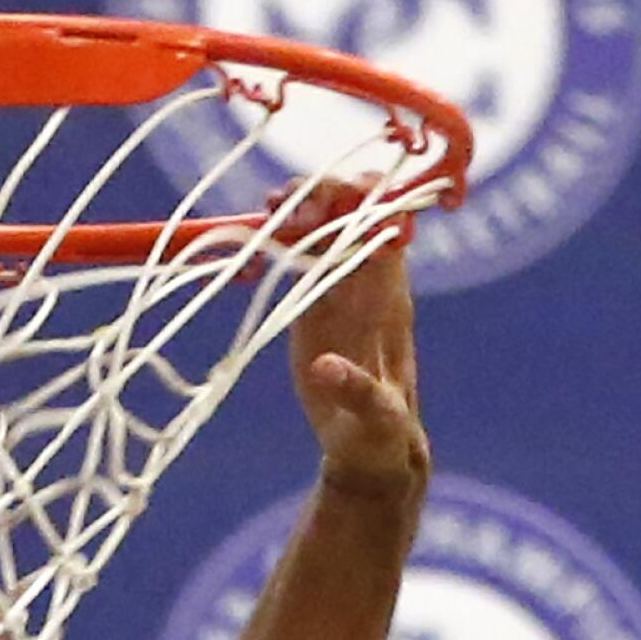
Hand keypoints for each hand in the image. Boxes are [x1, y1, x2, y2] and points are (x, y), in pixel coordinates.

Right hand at [287, 207, 427, 503]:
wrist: (369, 446)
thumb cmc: (382, 434)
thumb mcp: (376, 418)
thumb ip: (355, 392)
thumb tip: (324, 370)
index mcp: (390, 295)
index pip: (388, 222)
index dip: (363, 202)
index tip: (327, 207)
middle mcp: (366, 280)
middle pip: (352, 210)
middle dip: (323, 193)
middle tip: (284, 207)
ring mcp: (337, 287)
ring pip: (321, 224)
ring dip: (295, 207)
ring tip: (267, 212)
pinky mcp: (311, 302)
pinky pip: (294, 255)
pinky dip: (274, 242)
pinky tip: (249, 251)